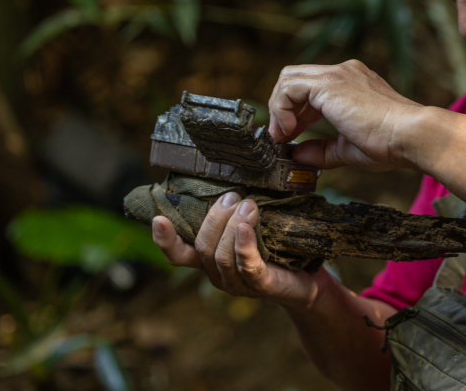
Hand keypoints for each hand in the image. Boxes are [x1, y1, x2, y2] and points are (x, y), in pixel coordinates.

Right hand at [152, 192, 327, 309]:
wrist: (308, 279)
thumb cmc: (277, 249)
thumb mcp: (252, 228)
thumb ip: (236, 212)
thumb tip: (231, 180)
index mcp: (210, 260)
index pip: (179, 255)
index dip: (165, 240)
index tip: (158, 218)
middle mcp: (218, 274)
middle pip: (203, 248)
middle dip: (215, 218)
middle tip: (234, 196)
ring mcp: (238, 283)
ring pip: (222, 255)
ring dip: (233, 225)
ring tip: (249, 205)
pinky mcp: (261, 285)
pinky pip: (247, 266)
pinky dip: (244, 245)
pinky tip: (247, 228)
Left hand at [268, 60, 422, 170]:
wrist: (411, 136)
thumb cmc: (392, 143)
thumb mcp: (349, 148)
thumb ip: (322, 150)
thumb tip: (298, 155)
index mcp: (354, 82)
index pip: (311, 86)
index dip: (296, 110)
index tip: (293, 135)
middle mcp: (345, 72)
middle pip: (296, 77)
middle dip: (283, 107)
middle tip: (282, 136)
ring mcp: (337, 74)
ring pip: (289, 78)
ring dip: (280, 108)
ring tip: (284, 135)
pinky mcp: (329, 83)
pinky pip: (289, 87)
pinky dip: (282, 108)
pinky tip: (292, 130)